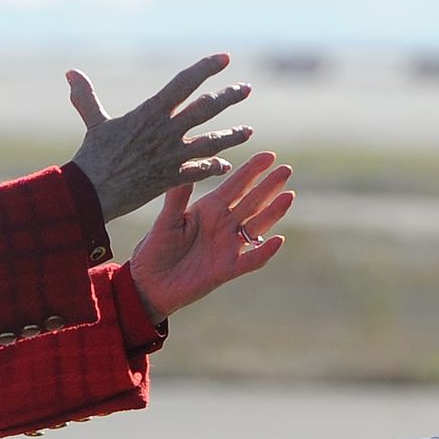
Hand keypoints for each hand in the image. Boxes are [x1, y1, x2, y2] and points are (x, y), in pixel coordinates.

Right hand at [67, 54, 252, 221]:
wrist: (91, 193)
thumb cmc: (92, 157)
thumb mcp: (93, 122)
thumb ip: (86, 96)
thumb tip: (70, 72)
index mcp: (150, 112)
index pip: (185, 83)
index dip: (206, 68)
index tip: (225, 58)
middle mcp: (166, 131)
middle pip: (207, 109)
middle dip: (229, 96)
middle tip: (246, 88)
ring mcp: (173, 155)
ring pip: (212, 141)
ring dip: (232, 135)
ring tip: (248, 131)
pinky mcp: (173, 178)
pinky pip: (201, 171)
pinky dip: (215, 167)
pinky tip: (226, 165)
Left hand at [128, 151, 293, 320]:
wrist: (149, 283)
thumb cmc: (155, 248)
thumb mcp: (166, 220)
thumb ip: (177, 197)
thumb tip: (185, 168)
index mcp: (208, 209)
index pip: (235, 186)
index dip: (252, 171)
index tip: (269, 155)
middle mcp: (222, 225)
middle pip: (251, 202)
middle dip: (269, 186)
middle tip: (286, 169)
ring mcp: (227, 246)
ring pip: (256, 227)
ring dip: (272, 213)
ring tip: (288, 196)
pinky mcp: (227, 269)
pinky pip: (251, 260)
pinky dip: (264, 252)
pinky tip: (278, 240)